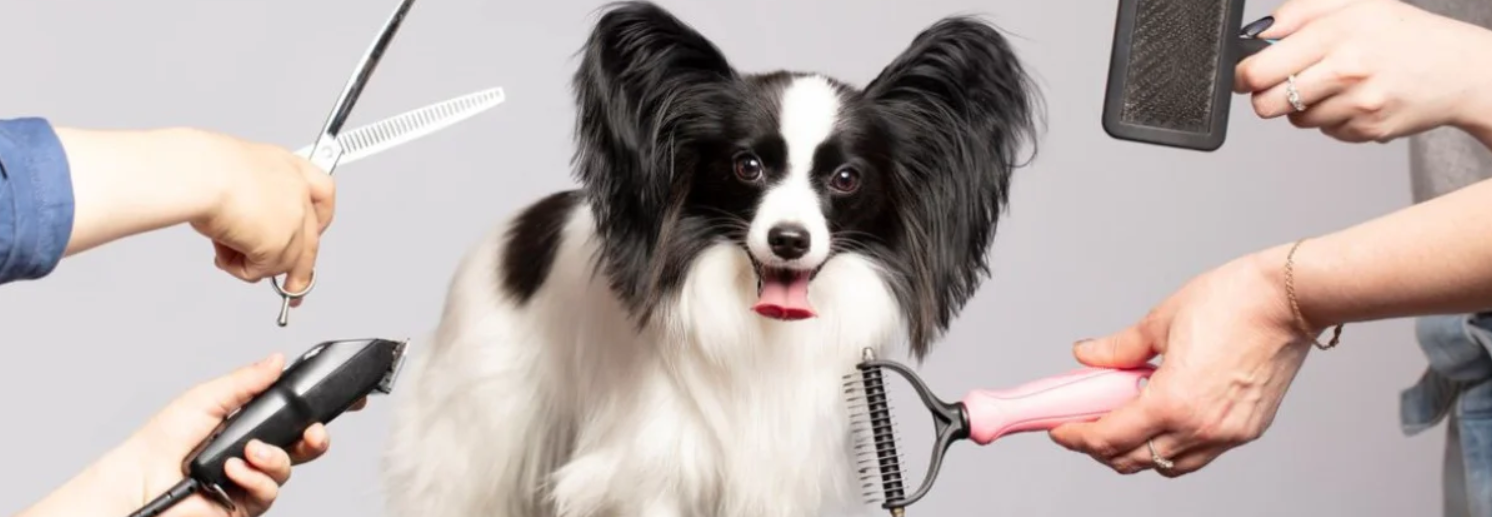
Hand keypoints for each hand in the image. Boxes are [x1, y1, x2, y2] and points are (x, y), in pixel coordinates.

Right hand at [56, 126, 336, 304]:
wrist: (190, 171)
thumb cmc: (191, 167)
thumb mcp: (224, 172)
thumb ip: (240, 192)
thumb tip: (225, 214)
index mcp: (286, 163)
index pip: (324, 190)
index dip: (319, 218)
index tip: (313, 234)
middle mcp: (296, 188)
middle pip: (315, 237)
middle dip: (299, 265)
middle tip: (293, 288)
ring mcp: (294, 214)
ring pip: (288, 260)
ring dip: (255, 264)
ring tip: (227, 251)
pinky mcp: (283, 240)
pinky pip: (267, 271)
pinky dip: (243, 269)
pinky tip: (222, 252)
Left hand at [124, 353, 331, 516]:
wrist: (140, 480)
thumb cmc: (161, 442)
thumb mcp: (207, 398)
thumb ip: (246, 381)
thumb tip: (277, 360)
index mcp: (249, 425)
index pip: (293, 416)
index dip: (318, 412)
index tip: (342, 402)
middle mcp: (254, 453)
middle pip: (303, 446)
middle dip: (317, 438)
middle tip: (313, 432)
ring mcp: (251, 480)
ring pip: (287, 470)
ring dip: (272, 459)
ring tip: (248, 453)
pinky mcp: (245, 504)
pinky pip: (268, 492)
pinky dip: (254, 479)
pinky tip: (233, 472)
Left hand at [1048, 247, 1315, 476]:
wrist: (1290, 299)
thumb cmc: (1233, 302)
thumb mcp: (1160, 321)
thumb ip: (1119, 349)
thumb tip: (1088, 356)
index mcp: (1174, 402)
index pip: (1110, 437)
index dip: (1077, 437)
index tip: (1060, 430)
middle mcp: (1202, 427)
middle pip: (1134, 460)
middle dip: (1100, 449)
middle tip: (1082, 427)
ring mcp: (1228, 434)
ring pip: (1167, 464)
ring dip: (1136, 452)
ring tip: (1117, 426)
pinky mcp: (1247, 430)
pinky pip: (1197, 455)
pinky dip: (1170, 447)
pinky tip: (1158, 423)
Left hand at [1234, 0, 1491, 142]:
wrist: (1459, 69)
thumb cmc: (1404, 34)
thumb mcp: (1355, 4)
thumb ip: (1299, 13)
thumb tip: (1257, 33)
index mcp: (1336, 33)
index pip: (1260, 70)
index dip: (1244, 75)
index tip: (1246, 74)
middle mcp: (1346, 70)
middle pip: (1267, 104)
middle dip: (1267, 96)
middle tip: (1283, 83)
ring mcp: (1357, 105)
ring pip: (1296, 119)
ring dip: (1305, 106)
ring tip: (1335, 84)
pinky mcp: (1367, 131)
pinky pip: (1326, 130)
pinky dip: (1332, 118)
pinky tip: (1356, 98)